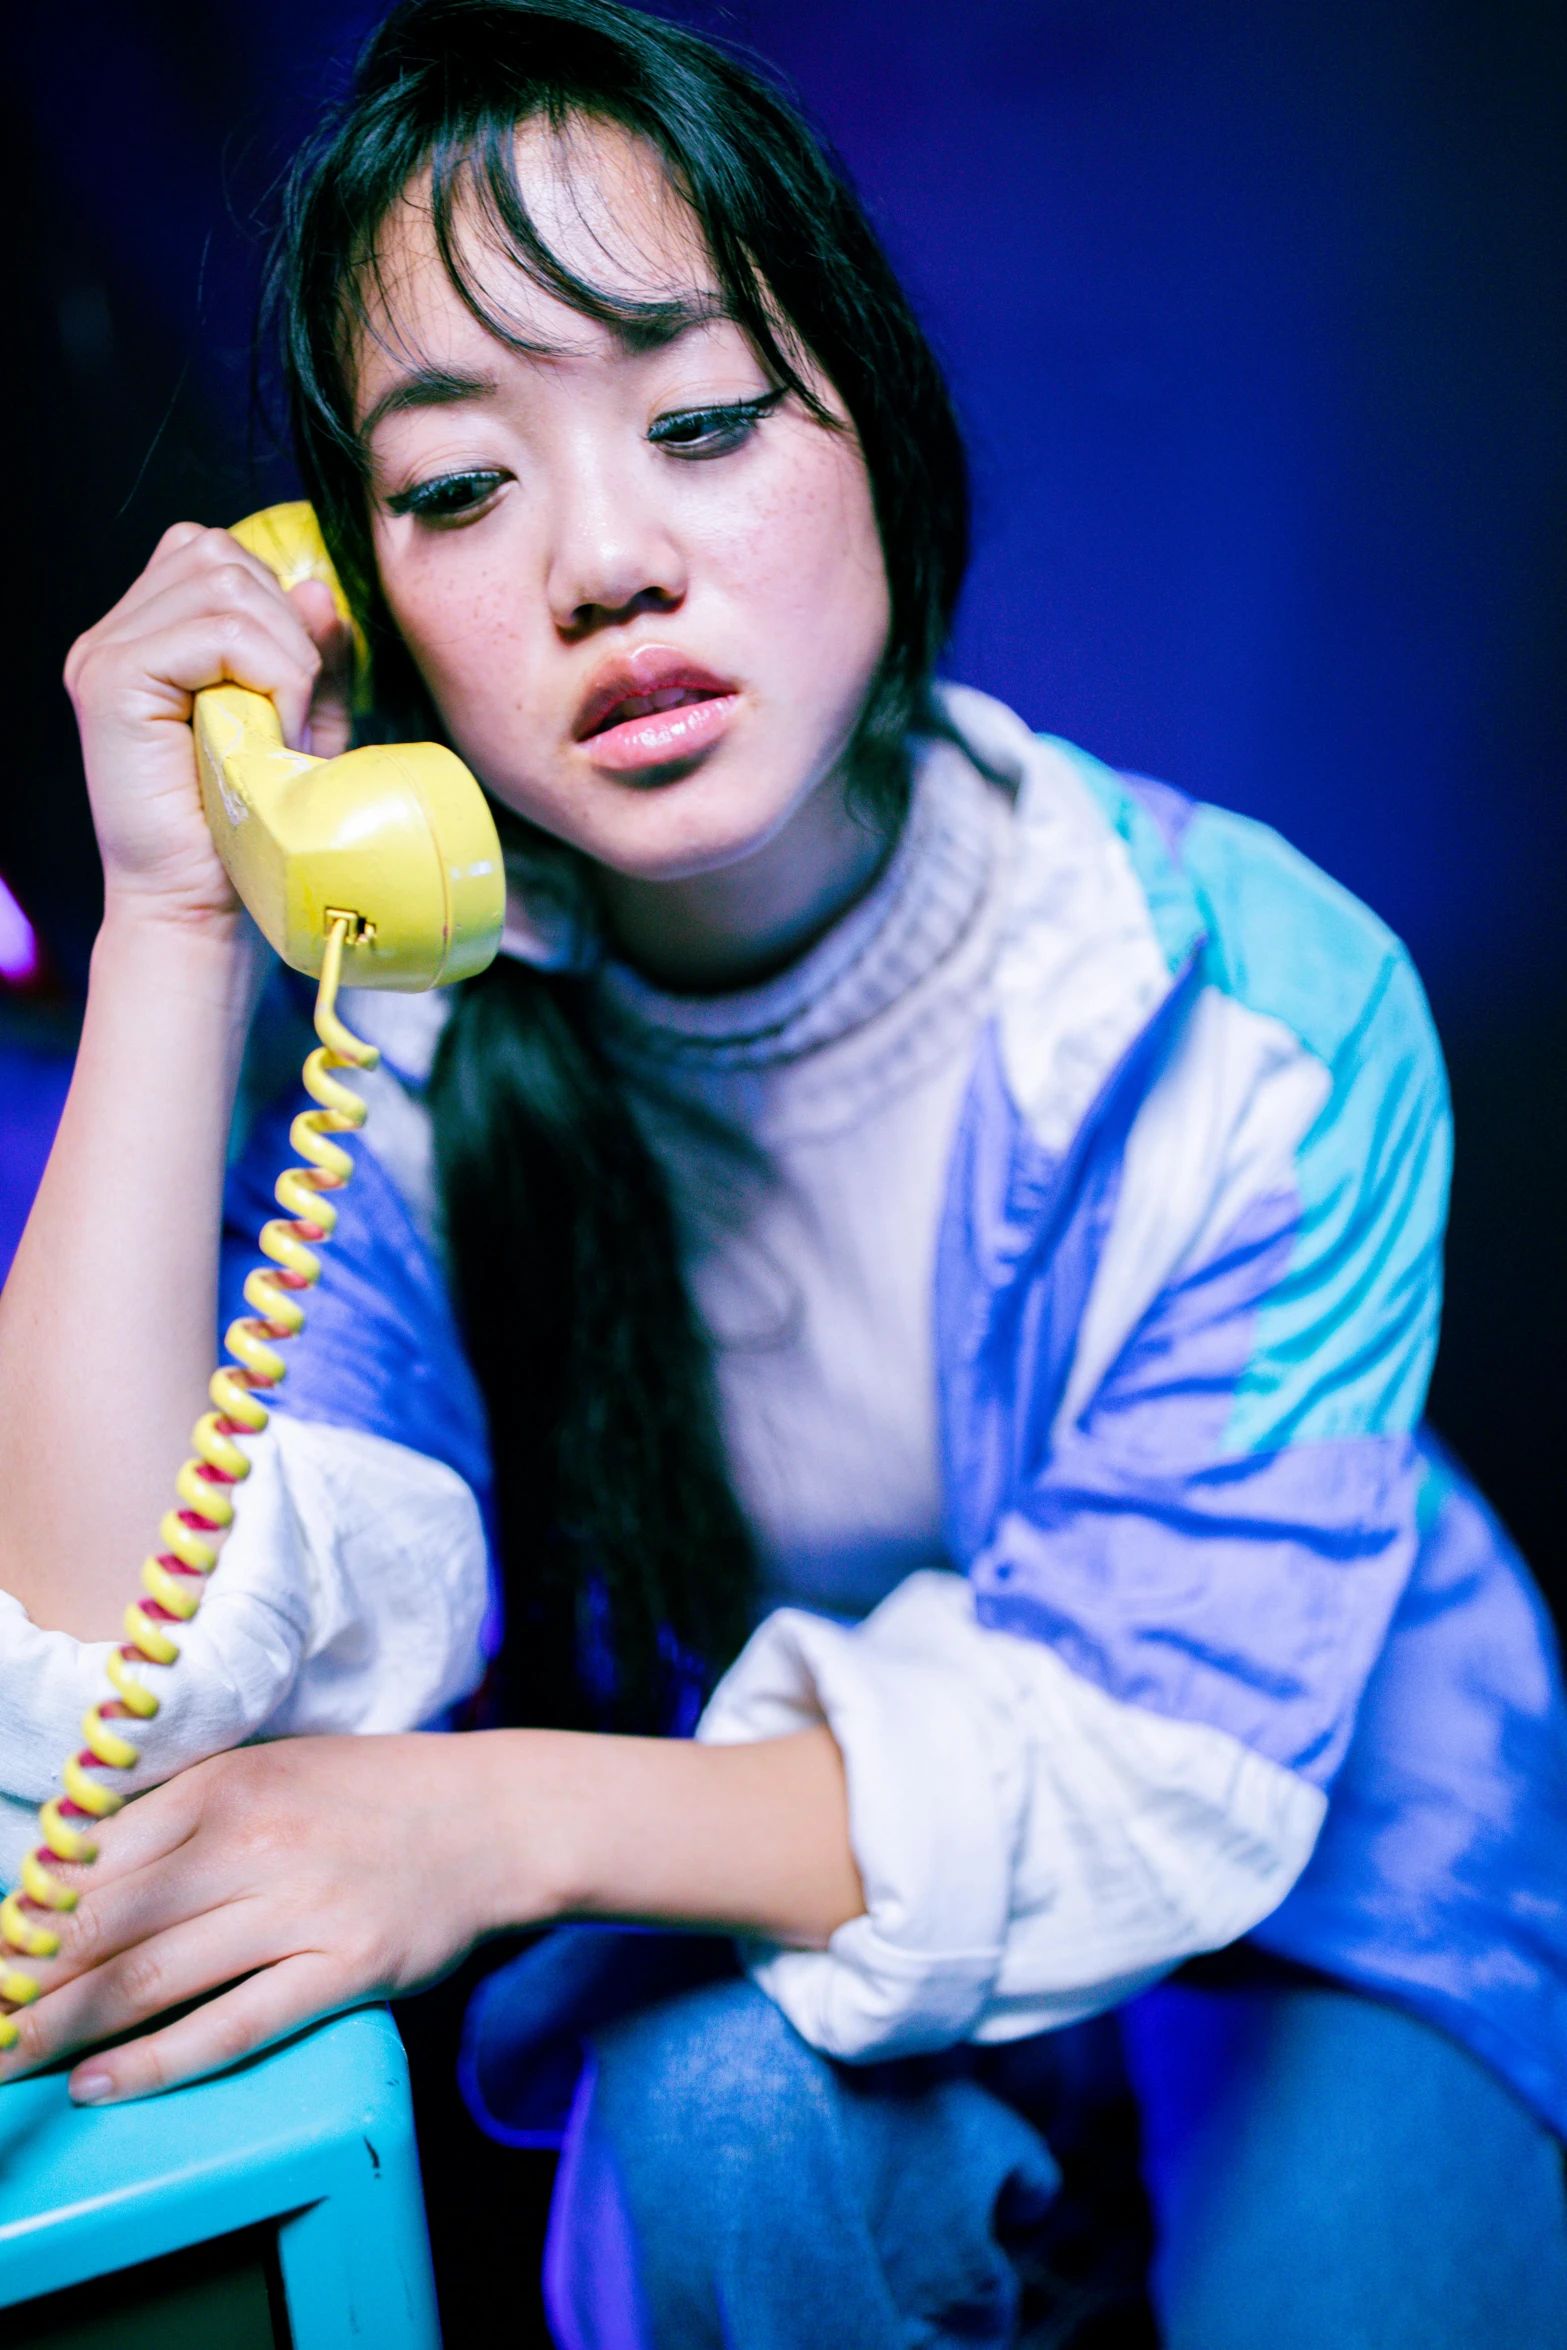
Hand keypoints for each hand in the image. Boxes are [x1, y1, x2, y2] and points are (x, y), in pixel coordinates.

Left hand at [0, 1723, 860, 2102]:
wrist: (499, 1813)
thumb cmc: (378, 1791)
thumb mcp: (274, 1766)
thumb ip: (183, 1806)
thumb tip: (76, 1854)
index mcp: (226, 1785)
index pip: (89, 1856)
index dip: (18, 1913)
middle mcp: (253, 1843)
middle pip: (103, 1922)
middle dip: (21, 1977)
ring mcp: (300, 1908)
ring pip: (152, 1976)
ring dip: (62, 2026)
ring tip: (4, 2058)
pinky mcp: (344, 1968)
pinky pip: (234, 2023)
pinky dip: (159, 2061)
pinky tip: (102, 2083)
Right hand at [64, 523, 354, 936]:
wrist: (202, 913)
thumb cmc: (250, 833)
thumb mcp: (300, 728)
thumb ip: (310, 656)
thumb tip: (319, 590)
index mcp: (147, 638)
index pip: (216, 555)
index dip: (277, 604)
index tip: (300, 688)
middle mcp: (114, 636)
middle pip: (218, 554)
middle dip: (284, 625)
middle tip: (297, 715)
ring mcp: (103, 655)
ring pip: (223, 582)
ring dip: (283, 652)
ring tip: (286, 729)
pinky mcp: (110, 682)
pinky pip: (216, 630)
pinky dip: (270, 671)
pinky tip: (275, 731)